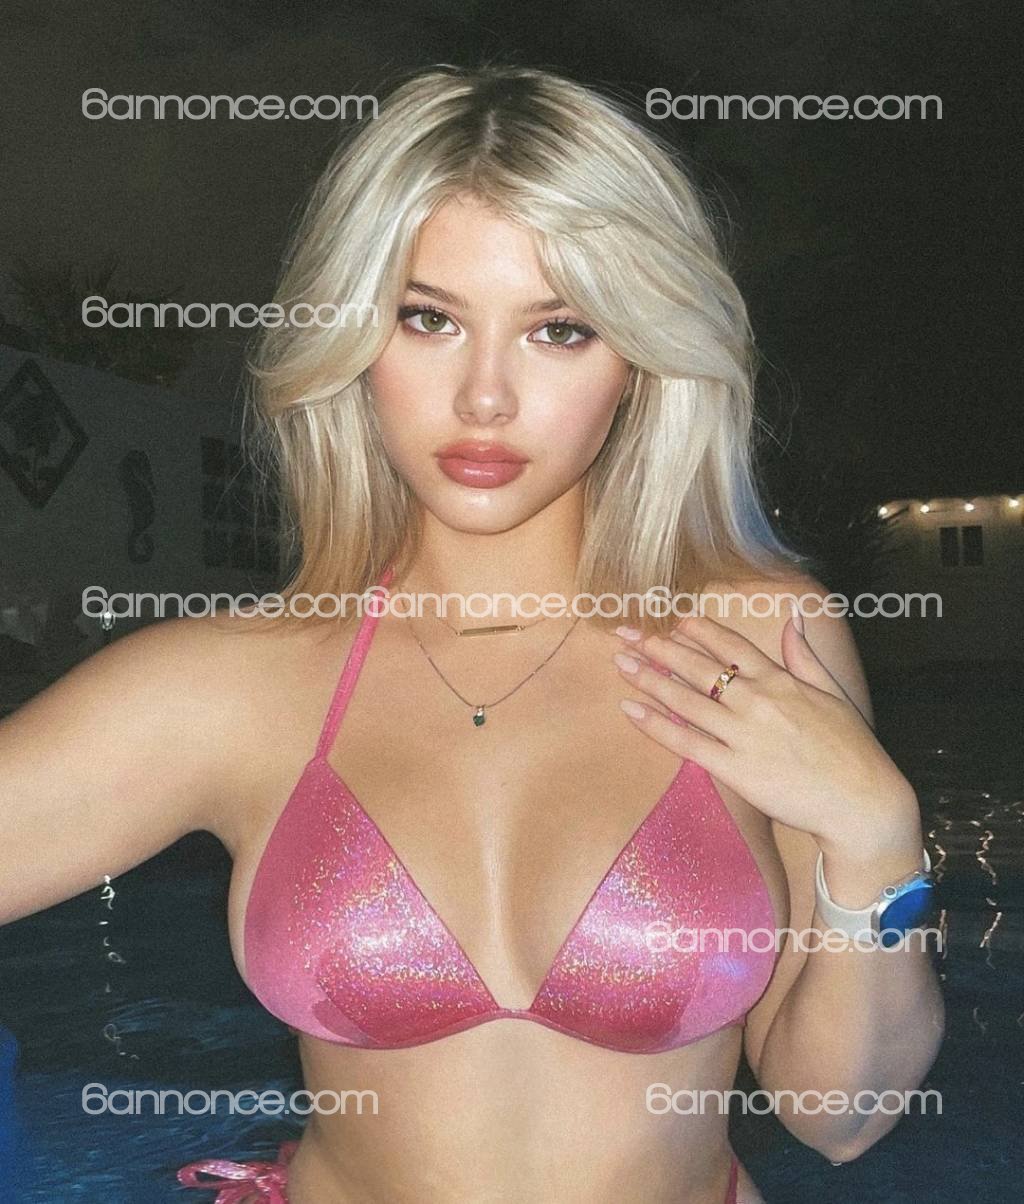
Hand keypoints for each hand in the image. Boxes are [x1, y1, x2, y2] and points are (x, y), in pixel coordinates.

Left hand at [612, 607, 919, 857]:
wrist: (861, 801)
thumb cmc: (852, 749)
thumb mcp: (832, 693)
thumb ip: (804, 656)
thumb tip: (794, 618)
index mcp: (780, 681)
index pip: (730, 646)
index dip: (698, 631)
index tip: (673, 621)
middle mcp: (757, 701)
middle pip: (698, 667)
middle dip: (659, 648)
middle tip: (627, 634)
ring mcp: (743, 735)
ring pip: (686, 700)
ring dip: (648, 679)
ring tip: (620, 662)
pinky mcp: (735, 769)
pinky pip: (686, 743)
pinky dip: (655, 725)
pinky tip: (630, 710)